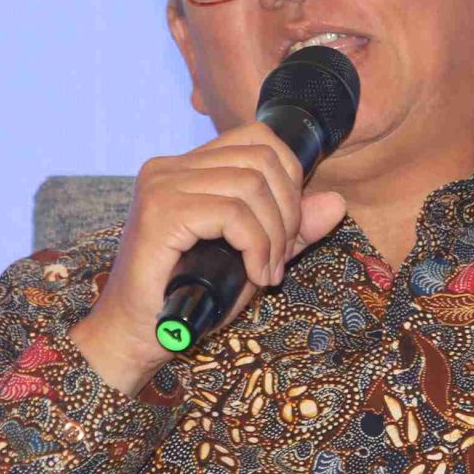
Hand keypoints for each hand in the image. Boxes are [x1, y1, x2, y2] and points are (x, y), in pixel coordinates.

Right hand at [71, 124, 348, 391]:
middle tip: (280, 256)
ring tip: (267, 270)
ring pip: (250, 185)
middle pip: (260, 157)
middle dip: (288, 209)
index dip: (289, 177)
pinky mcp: (161, 212)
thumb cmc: (188, 297)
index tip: (289, 227)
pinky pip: (232, 214)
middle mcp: (169, 166)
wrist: (135, 335)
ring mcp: (162, 185)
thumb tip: (337, 201)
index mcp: (186, 166)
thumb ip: (291, 228)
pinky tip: (255, 275)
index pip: (257, 138)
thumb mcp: (252, 255)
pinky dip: (257, 246)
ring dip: (274, 234)